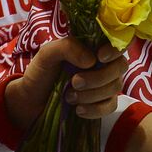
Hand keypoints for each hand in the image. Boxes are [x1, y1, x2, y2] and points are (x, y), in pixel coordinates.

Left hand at [5, 40, 127, 127]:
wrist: (30, 101)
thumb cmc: (40, 73)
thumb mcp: (47, 54)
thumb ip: (68, 47)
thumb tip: (92, 60)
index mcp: (92, 46)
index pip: (117, 42)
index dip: (115, 49)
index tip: (100, 56)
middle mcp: (103, 64)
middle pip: (120, 66)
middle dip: (99, 77)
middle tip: (74, 82)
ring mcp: (105, 84)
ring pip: (115, 87)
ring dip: (92, 94)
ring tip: (69, 97)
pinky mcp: (102, 104)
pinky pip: (110, 106)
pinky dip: (95, 109)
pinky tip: (78, 109)